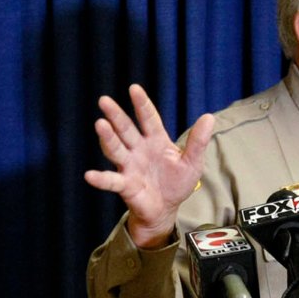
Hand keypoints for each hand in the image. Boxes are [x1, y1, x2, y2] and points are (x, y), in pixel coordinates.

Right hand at [85, 84, 214, 248]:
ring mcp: (129, 166)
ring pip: (116, 149)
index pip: (148, 118)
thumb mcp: (192, 162)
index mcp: (156, 140)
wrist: (166, 208)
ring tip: (100, 124)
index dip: (142, 104)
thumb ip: (198, 142)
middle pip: (126, 129)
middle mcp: (139, 150)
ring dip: (107, 138)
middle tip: (104, 101)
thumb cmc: (176, 183)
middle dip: (116, 115)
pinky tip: (90, 176)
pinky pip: (111, 181)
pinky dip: (101, 179)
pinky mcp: (125, 185)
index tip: (134, 88)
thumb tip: (209, 117)